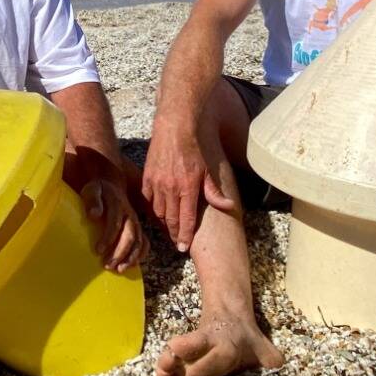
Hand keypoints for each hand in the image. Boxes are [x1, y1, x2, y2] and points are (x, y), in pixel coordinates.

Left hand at [80, 173, 148, 272]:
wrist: (112, 186)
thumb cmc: (98, 191)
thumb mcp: (92, 190)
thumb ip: (92, 200)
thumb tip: (94, 215)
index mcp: (118, 204)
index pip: (115, 223)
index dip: (108, 238)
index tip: (98, 251)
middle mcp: (130, 214)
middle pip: (129, 235)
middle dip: (120, 252)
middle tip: (108, 266)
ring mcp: (136, 222)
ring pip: (139, 242)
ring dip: (130, 257)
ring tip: (119, 270)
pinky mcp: (138, 229)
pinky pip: (145, 243)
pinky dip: (141, 255)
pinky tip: (132, 265)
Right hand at [140, 120, 234, 253]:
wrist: (175, 128)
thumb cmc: (195, 148)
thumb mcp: (208, 170)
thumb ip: (215, 191)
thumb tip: (228, 206)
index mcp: (188, 188)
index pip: (186, 219)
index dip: (184, 236)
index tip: (183, 247)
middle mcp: (171, 188)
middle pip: (170, 219)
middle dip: (173, 233)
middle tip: (176, 241)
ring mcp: (157, 183)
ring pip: (158, 211)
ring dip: (164, 222)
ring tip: (169, 227)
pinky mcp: (147, 177)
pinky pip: (148, 199)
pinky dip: (153, 208)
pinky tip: (159, 211)